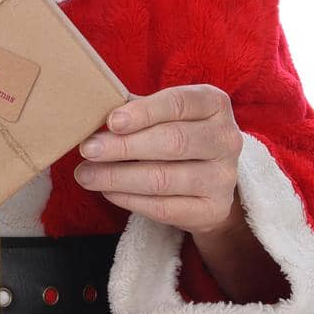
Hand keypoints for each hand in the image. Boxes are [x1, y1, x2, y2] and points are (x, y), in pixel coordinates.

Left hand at [73, 84, 243, 235]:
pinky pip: (165, 208)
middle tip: (88, 150)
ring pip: (164, 179)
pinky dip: (130, 200)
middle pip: (173, 142)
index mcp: (214, 103)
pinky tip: (108, 192)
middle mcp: (226, 139)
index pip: (179, 103)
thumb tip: (95, 111)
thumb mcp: (164, 113)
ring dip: (118, 177)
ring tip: (87, 175)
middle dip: (124, 147)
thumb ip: (136, 108)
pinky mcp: (214, 210)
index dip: (144, 112)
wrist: (209, 178)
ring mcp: (223, 177)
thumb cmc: (176, 133)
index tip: (112, 122)